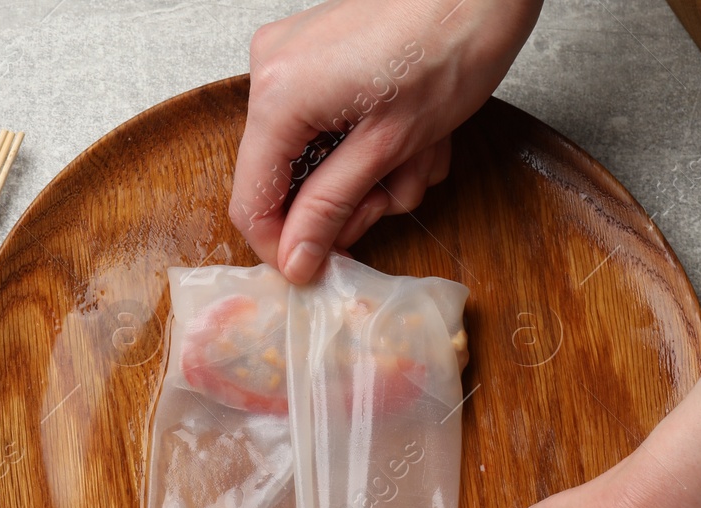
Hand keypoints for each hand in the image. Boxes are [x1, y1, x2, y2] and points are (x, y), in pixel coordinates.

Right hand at [230, 0, 541, 282]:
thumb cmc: (449, 44)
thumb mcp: (390, 146)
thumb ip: (333, 206)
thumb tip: (296, 258)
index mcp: (279, 96)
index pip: (251, 202)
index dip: (283, 247)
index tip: (319, 269)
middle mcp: (271, 71)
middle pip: (288, 179)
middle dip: (350, 199)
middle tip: (397, 192)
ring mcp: (293, 57)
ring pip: (318, 155)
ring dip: (375, 171)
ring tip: (423, 151)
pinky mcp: (317, 53)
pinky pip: (330, 122)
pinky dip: (372, 140)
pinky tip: (415, 129)